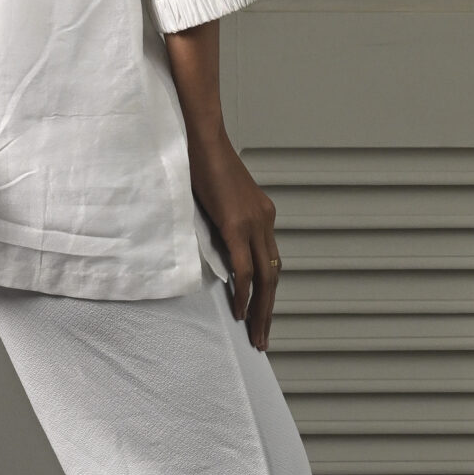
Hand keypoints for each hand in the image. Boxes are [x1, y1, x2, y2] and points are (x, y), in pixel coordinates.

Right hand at [160, 17, 281, 351]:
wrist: (200, 135)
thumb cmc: (201, 163)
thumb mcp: (215, 200)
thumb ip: (221, 226)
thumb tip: (215, 252)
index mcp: (262, 214)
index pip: (270, 262)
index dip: (266, 292)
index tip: (259, 315)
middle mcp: (265, 219)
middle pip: (274, 275)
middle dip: (268, 310)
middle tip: (262, 339)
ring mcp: (254, 222)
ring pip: (265, 277)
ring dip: (260, 309)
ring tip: (255, 335)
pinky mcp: (237, 223)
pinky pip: (245, 268)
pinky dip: (244, 292)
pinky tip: (239, 312)